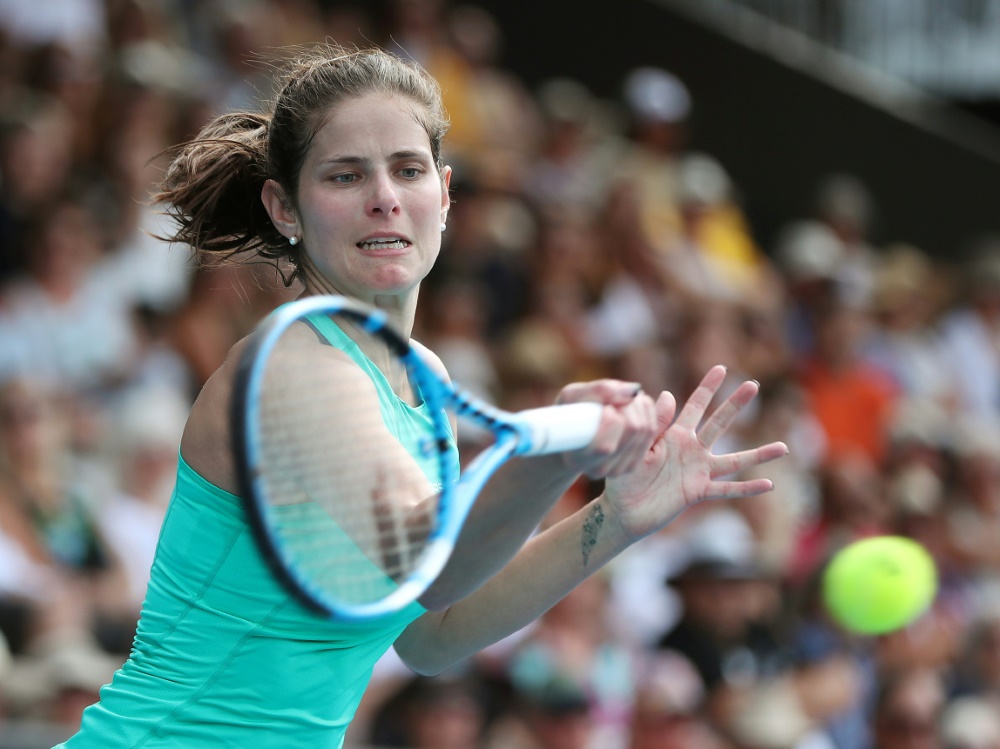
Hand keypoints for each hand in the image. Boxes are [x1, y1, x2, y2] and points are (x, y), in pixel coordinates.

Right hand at [555, 379, 658, 478]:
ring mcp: (619, 469)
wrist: (570, 436)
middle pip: (633, 429)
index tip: (602, 406)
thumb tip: (634, 391)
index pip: (606, 446)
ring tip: (622, 399)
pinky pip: (652, 431)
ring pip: (646, 429)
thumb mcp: (572, 396)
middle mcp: (600, 469)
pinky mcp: (634, 463)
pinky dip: (647, 412)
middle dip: (627, 404)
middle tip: (614, 398)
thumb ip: (600, 391)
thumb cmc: (568, 413)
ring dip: (638, 405)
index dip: (610, 416)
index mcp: (578, 459)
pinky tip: (632, 407)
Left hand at [604, 365, 788, 540]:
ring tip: (784, 447)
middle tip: (753, 385)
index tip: (721, 368)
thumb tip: (666, 394)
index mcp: (674, 434)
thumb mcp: (636, 445)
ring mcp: (698, 471)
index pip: (695, 406)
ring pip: (734, 461)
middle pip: (719, 423)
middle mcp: (691, 450)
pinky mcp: (698, 492)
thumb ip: (653, 424)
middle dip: (735, 404)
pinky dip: (747, 488)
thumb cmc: (623, 476)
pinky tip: (768, 484)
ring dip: (759, 454)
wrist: (622, 509)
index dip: (707, 387)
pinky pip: (726, 490)